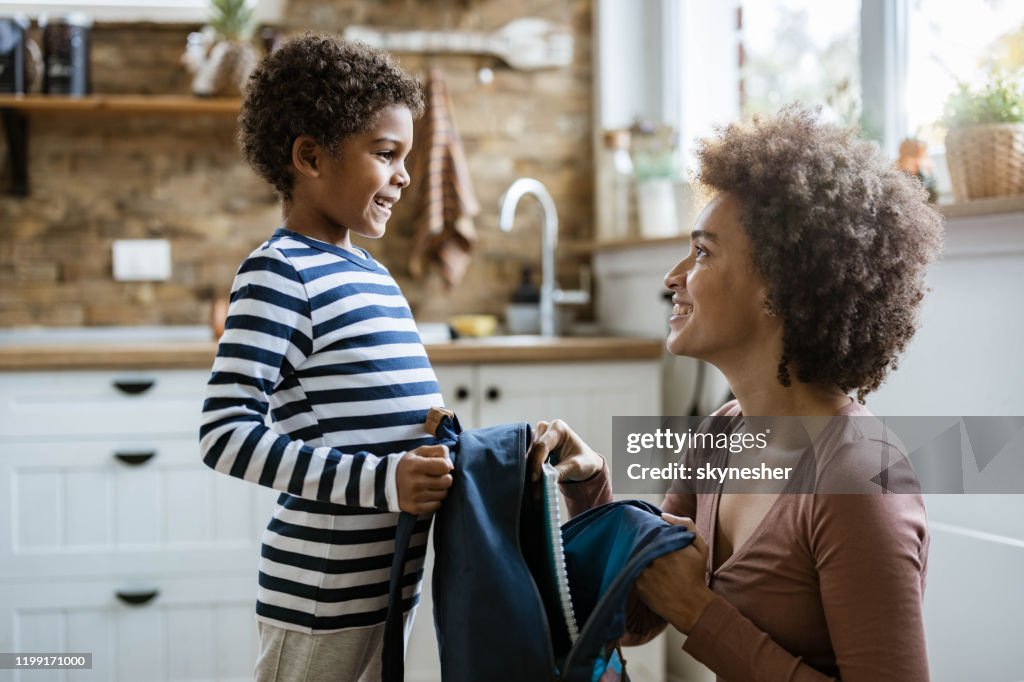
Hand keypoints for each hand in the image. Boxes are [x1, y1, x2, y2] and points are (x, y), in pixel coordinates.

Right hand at [395, 444, 452, 513]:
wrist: (387, 482)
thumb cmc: (409, 465)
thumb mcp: (420, 451)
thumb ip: (439, 450)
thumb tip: (451, 466)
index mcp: (415, 465)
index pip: (444, 466)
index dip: (445, 465)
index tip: (439, 466)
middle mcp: (414, 482)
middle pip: (447, 481)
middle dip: (445, 478)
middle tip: (436, 476)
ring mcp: (414, 496)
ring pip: (444, 494)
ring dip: (441, 489)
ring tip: (431, 485)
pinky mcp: (415, 508)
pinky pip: (437, 505)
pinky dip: (435, 500)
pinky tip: (428, 494)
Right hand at [527, 419, 605, 482]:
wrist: (583, 463)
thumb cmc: (583, 461)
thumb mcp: (576, 467)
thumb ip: (560, 471)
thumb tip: (545, 480)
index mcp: (558, 428)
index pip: (542, 446)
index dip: (536, 463)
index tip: (534, 479)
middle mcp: (545, 428)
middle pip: (532, 450)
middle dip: (531, 470)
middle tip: (533, 489)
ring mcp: (537, 436)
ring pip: (527, 455)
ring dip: (528, 472)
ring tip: (533, 489)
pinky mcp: (532, 446)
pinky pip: (526, 458)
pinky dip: (528, 471)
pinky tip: (531, 484)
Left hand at [634, 513, 714, 633]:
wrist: (692, 606)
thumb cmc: (695, 575)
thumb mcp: (699, 548)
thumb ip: (686, 526)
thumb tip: (663, 516)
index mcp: (668, 545)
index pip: (650, 530)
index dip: (650, 532)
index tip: (654, 537)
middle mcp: (654, 557)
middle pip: (641, 543)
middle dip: (644, 544)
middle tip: (651, 551)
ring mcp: (644, 572)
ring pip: (635, 556)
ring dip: (638, 557)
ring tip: (648, 562)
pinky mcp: (638, 585)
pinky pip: (632, 571)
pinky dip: (636, 569)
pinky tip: (646, 573)